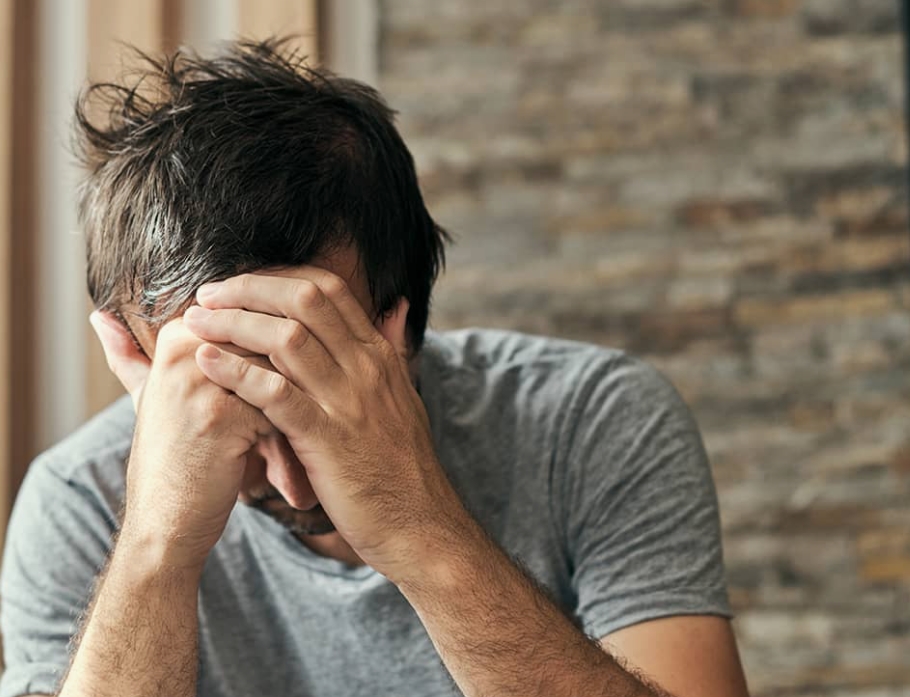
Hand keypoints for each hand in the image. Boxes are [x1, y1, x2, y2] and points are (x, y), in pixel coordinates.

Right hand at [92, 311, 272, 567]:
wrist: (164, 526)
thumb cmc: (171, 461)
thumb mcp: (149, 399)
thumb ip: (131, 356)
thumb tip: (103, 315)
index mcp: (177, 335)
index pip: (260, 325)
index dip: (276, 369)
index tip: (268, 408)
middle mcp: (187, 349)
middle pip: (275, 347)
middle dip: (293, 389)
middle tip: (292, 432)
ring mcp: (202, 379)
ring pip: (283, 375)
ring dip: (294, 417)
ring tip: (285, 457)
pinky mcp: (222, 413)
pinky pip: (283, 408)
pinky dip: (288, 442)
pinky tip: (279, 478)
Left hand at [182, 269, 466, 579]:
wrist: (421, 526)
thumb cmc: (403, 466)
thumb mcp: (405, 396)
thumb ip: (394, 349)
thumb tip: (396, 307)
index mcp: (379, 355)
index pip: (328, 289)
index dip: (277, 276)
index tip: (239, 283)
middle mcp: (366, 368)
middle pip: (304, 301)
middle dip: (248, 288)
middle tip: (207, 295)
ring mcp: (348, 402)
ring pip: (287, 339)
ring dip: (233, 323)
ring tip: (194, 323)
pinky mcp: (328, 439)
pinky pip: (276, 395)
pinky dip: (237, 373)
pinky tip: (207, 363)